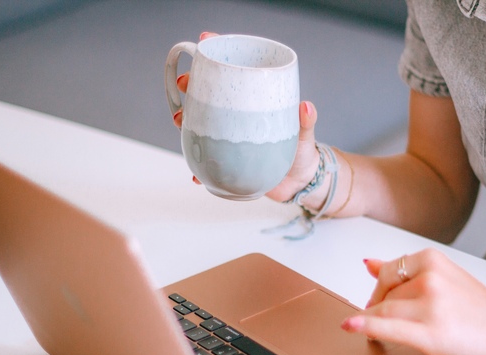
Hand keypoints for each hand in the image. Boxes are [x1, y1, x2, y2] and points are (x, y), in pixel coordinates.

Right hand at [171, 32, 319, 196]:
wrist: (299, 183)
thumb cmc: (302, 152)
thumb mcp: (304, 135)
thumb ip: (306, 122)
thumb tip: (306, 107)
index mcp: (255, 103)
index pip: (235, 71)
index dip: (218, 54)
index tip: (205, 40)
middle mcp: (239, 118)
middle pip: (210, 95)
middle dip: (192, 85)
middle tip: (184, 85)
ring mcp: (230, 138)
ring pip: (201, 124)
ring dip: (186, 120)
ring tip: (179, 120)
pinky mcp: (227, 161)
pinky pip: (207, 161)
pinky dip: (198, 168)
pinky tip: (194, 174)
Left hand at [340, 249, 485, 354]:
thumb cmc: (483, 309)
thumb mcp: (446, 276)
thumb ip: (407, 270)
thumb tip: (368, 263)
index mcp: (433, 259)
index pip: (387, 272)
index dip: (379, 291)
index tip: (378, 302)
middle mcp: (430, 278)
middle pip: (385, 293)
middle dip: (380, 309)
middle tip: (386, 323)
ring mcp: (430, 305)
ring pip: (384, 310)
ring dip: (376, 323)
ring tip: (380, 333)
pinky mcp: (430, 332)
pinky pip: (388, 326)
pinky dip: (365, 326)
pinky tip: (351, 326)